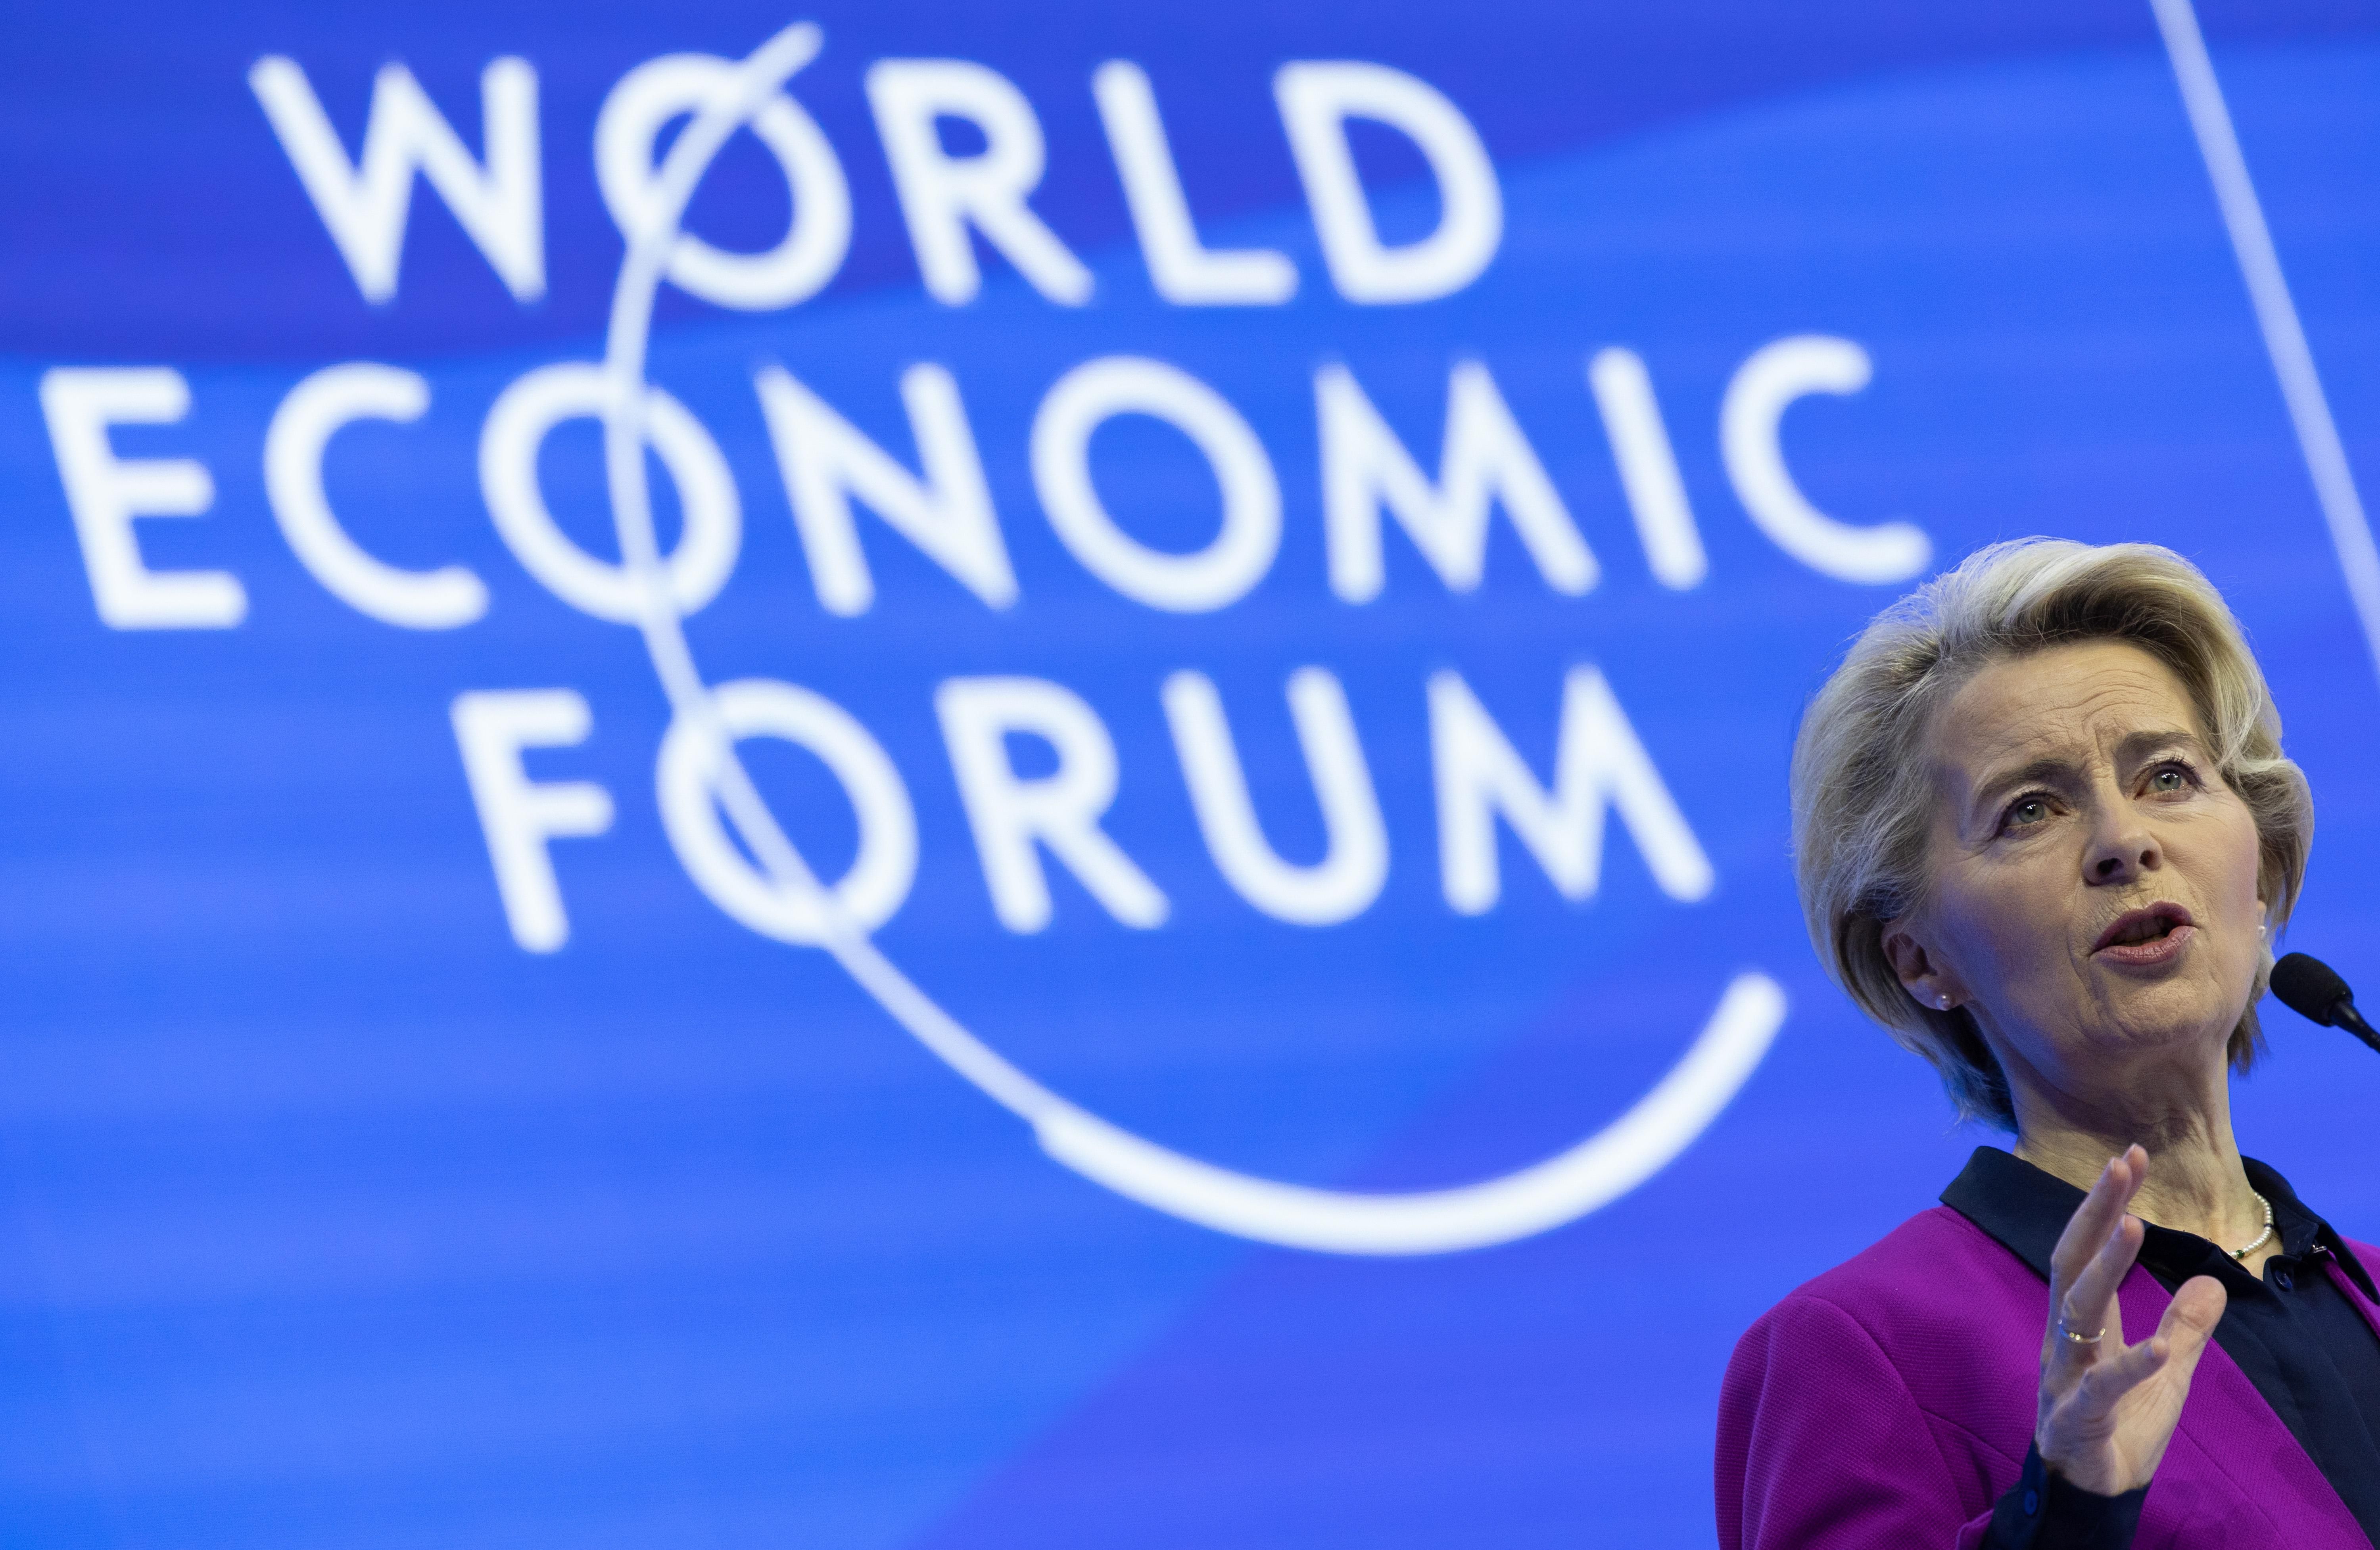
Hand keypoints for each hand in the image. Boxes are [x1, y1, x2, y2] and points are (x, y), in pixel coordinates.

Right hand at [2034, 1144, 2227, 1494]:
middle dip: (2094, 1211)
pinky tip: (2157, 1349)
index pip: (2088, 1250)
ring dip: (2105, 1267)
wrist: (2093, 1493)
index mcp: (2083, 1324)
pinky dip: (2129, 1366)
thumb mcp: (2165, 1373)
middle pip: (2071, 1261)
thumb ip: (2184, 1328)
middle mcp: (2065, 1338)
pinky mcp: (2076, 1415)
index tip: (2128, 1157)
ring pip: (2077, 1311)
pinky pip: (2101, 1386)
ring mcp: (2065, 1374)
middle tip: (2121, 1163)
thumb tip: (2213, 1281)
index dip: (2105, 1204)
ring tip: (2133, 1225)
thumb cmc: (2120, 1429)